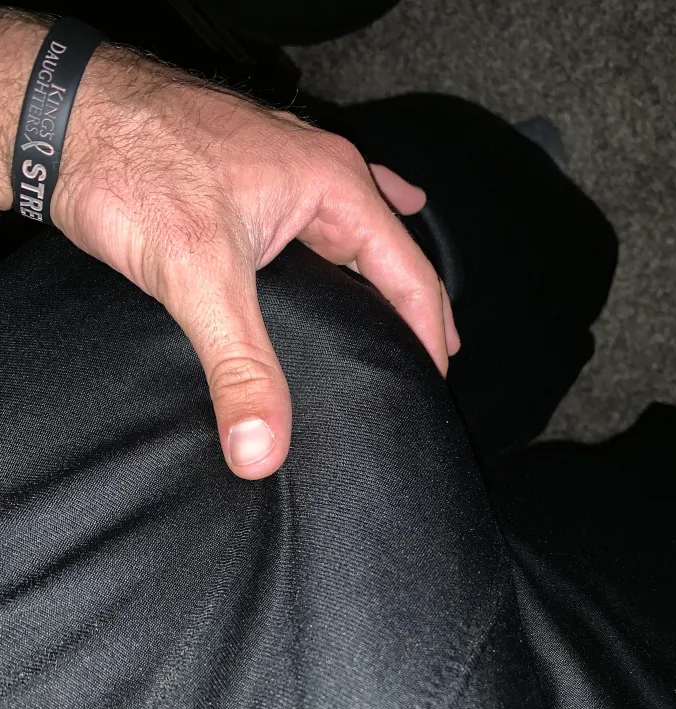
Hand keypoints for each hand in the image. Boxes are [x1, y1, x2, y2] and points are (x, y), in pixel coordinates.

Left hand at [47, 47, 459, 477]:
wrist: (63, 115)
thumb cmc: (133, 162)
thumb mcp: (198, 276)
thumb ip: (239, 367)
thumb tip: (263, 447)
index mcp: (332, 185)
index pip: (409, 272)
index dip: (429, 330)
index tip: (434, 376)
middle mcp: (317, 170)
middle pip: (390, 248)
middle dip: (414, 301)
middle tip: (431, 354)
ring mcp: (282, 170)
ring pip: (352, 231)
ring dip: (376, 274)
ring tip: (396, 316)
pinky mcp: (246, 179)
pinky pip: (312, 218)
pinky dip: (335, 244)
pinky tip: (337, 252)